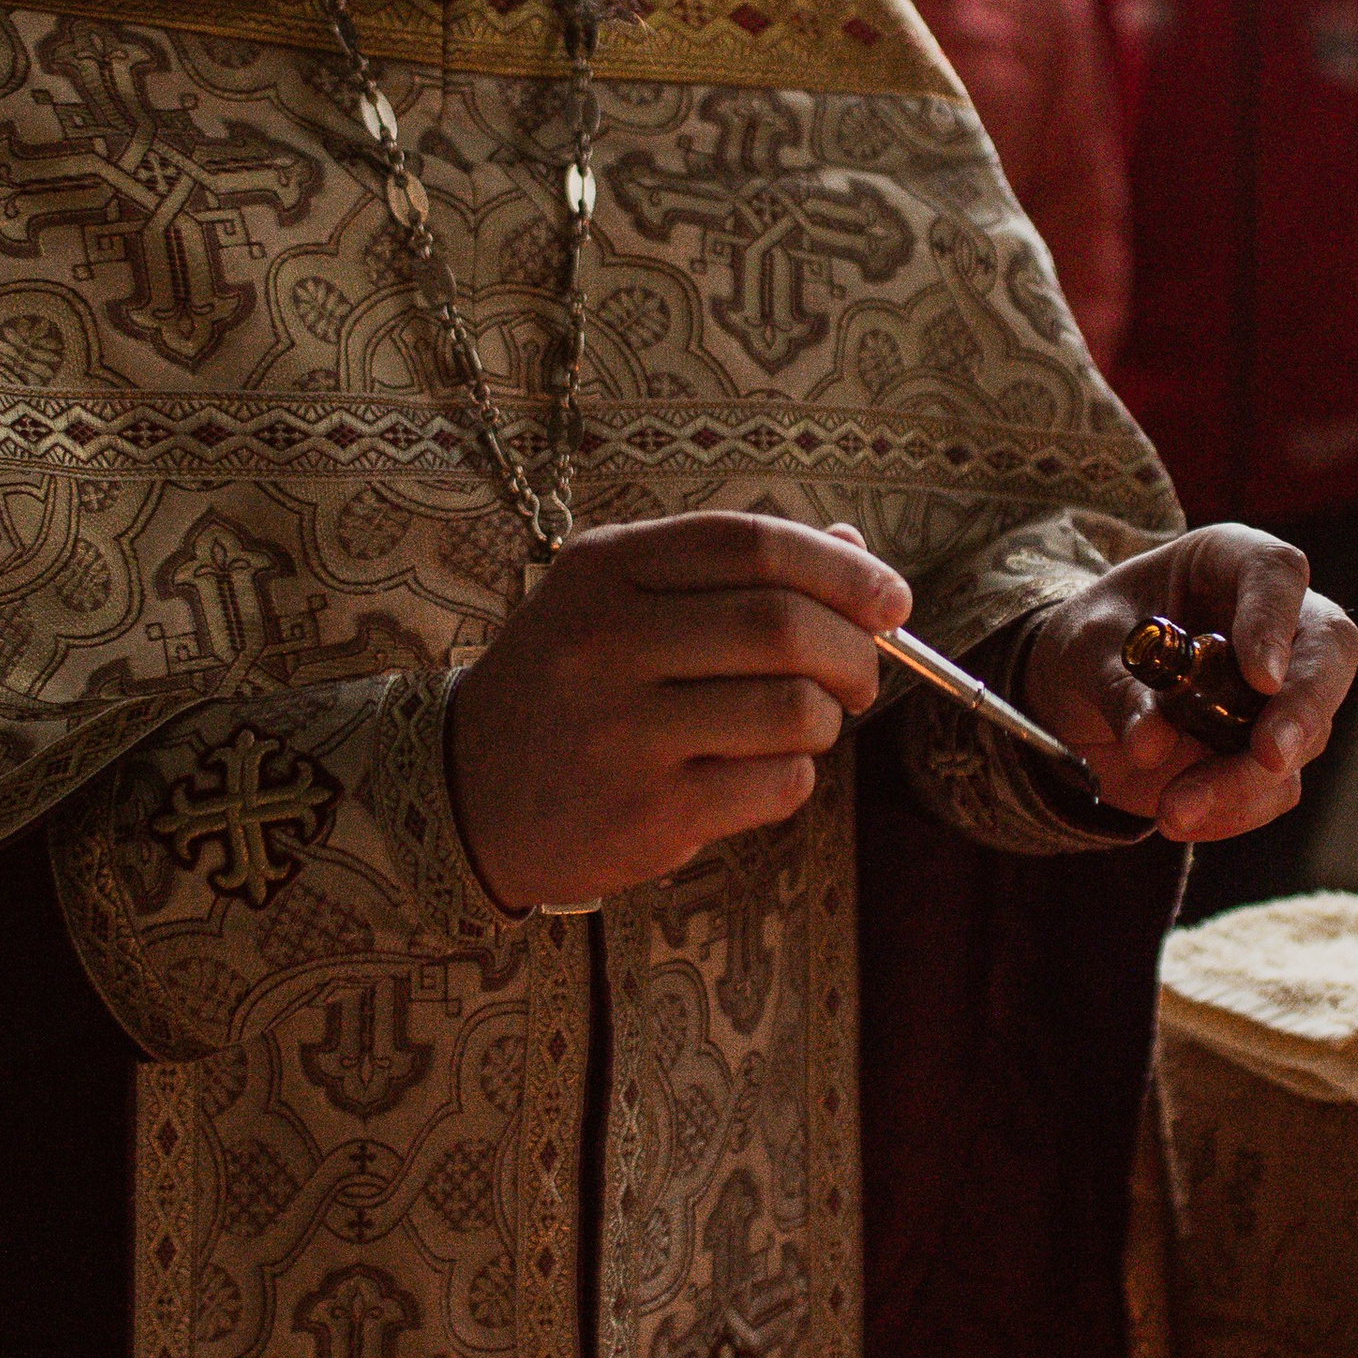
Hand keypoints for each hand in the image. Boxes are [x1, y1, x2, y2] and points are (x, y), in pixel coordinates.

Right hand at [445, 511, 908, 911]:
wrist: (466, 794)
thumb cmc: (568, 685)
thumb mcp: (618, 599)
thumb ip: (729, 571)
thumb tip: (857, 553)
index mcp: (603, 570)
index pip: (751, 544)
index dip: (841, 569)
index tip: (891, 598)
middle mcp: (605, 642)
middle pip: (783, 625)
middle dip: (855, 650)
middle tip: (861, 675)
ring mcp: (623, 732)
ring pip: (793, 709)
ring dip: (826, 718)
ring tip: (803, 724)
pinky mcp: (648, 813)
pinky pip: (778, 784)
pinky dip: (794, 776)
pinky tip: (760, 772)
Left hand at [1019, 524, 1357, 844]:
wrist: (1079, 695)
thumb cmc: (1091, 641)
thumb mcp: (1082, 649)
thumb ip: (1117, 688)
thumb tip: (1151, 743)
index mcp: (1230, 563)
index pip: (1275, 573)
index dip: (1274, 622)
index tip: (1259, 676)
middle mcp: (1276, 620)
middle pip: (1327, 653)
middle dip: (1303, 711)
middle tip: (1268, 757)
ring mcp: (1283, 688)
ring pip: (1304, 735)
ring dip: (1244, 782)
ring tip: (1172, 811)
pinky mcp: (1271, 749)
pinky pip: (1276, 787)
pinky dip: (1233, 810)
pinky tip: (1180, 817)